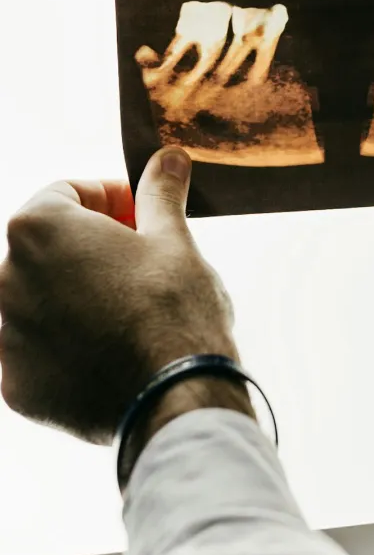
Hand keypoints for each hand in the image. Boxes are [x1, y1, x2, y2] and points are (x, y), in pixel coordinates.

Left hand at [0, 149, 242, 445]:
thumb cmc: (175, 309)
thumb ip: (159, 194)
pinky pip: (38, 350)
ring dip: (77, 294)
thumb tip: (168, 158)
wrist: (174, 397)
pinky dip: (67, 344)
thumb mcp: (175, 240)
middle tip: (144, 259)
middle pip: (49, 247)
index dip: (111, 198)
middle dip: (92, 247)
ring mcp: (5, 336)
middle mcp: (5, 279)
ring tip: (131, 308)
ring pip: (42, 299)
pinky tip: (113, 349)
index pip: (66, 193)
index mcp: (39, 231)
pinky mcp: (15, 384)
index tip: (144, 215)